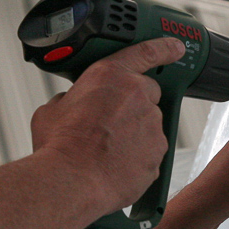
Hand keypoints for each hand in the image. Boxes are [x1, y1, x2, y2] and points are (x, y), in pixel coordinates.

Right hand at [31, 37, 186, 215]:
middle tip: (108, 122)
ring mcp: (151, 125)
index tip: (176, 47)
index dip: (163, 48)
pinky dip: (138, 156)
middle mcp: (137, 96)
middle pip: (146, 93)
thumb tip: (70, 105)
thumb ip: (70, 100)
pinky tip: (115, 165)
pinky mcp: (157, 152)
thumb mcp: (53, 110)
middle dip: (132, 104)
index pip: (145, 52)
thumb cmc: (60, 147)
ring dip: (134, 133)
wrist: (72, 181)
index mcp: (110, 76)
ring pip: (148, 124)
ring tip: (106, 149)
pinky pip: (150, 150)